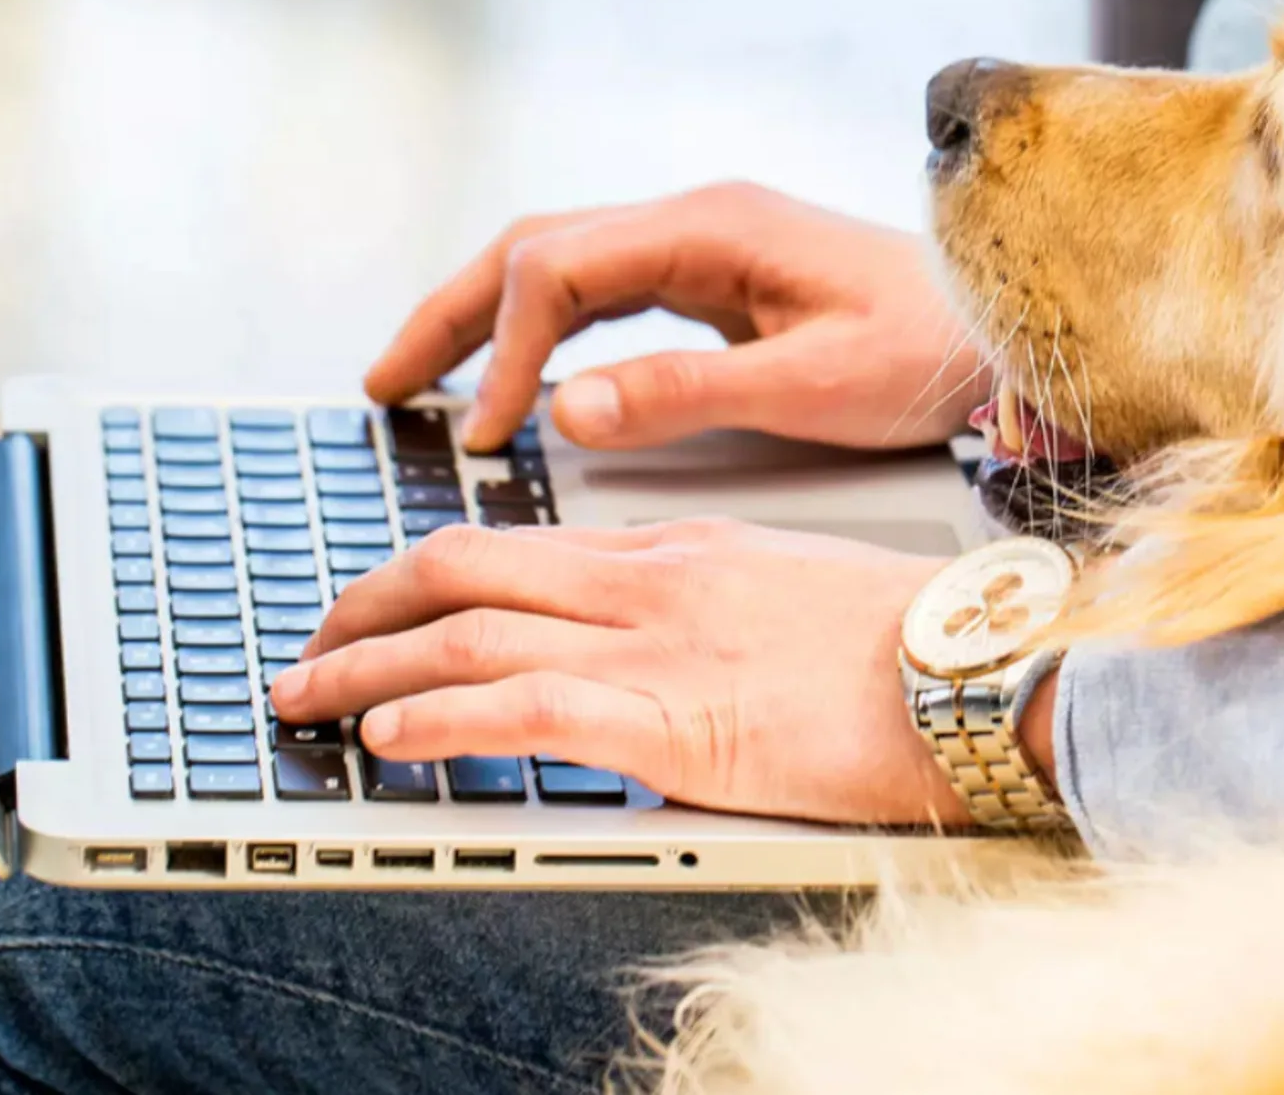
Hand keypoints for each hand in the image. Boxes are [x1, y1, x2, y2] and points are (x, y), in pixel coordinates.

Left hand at [267, 520, 972, 825]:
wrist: (982, 666)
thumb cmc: (910, 639)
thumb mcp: (792, 589)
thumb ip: (709, 604)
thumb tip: (662, 642)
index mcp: (676, 550)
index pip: (515, 545)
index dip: (422, 575)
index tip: (377, 605)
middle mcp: (647, 583)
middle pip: (465, 571)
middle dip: (363, 607)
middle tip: (305, 645)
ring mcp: (656, 648)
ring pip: (469, 636)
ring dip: (364, 668)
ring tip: (300, 699)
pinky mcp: (676, 725)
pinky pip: (527, 711)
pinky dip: (440, 720)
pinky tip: (385, 737)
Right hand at [364, 182, 990, 453]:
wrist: (998, 338)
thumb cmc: (926, 353)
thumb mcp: (813, 383)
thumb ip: (686, 393)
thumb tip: (564, 408)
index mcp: (710, 230)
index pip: (559, 270)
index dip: (503, 348)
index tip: (484, 427)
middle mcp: (694, 224)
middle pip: (535, 250)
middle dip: (452, 316)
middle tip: (383, 384)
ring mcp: (701, 248)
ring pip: (558, 268)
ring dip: (484, 321)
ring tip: (418, 383)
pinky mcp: (714, 283)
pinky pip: (600, 296)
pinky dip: (541, 334)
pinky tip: (517, 377)